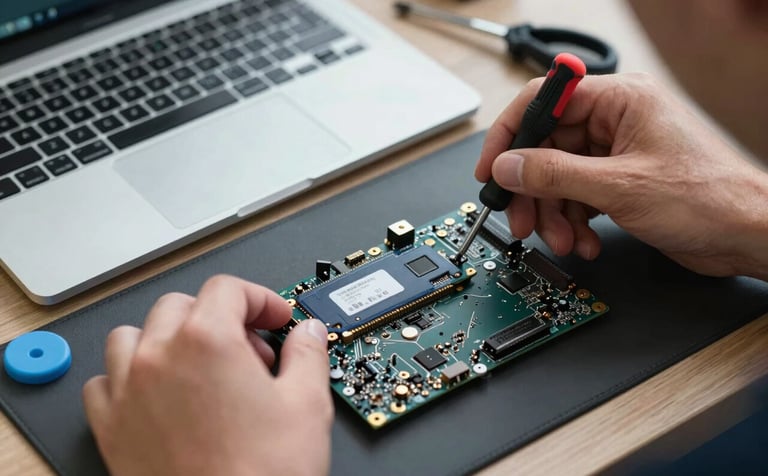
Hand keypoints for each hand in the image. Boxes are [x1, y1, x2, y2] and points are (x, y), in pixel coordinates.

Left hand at [83, 275, 332, 475]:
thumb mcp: (306, 405)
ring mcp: (128, 391)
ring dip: (167, 339)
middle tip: (250, 351)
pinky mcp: (111, 427)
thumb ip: (307, 355)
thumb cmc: (262, 474)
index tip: (274, 319)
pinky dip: (128, 378)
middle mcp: (160, 357)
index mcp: (208, 341)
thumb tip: (308, 334)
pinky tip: (157, 396)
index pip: (228, 289)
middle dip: (219, 318)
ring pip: (134, 335)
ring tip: (198, 365)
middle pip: (181, 305)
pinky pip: (103, 381)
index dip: (259, 299)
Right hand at [475, 73, 767, 279]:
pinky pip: (577, 196)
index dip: (511, 135)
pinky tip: (584, 241)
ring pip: (558, 177)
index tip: (492, 168)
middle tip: (522, 219)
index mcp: (620, 100)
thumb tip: (508, 167)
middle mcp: (616, 120)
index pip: (545, 102)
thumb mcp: (618, 187)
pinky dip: (574, 221)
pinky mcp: (620, 180)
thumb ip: (553, 174)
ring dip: (554, 214)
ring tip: (562, 239)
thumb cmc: (708, 199)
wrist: (747, 236)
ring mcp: (617, 151)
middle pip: (547, 148)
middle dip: (533, 190)